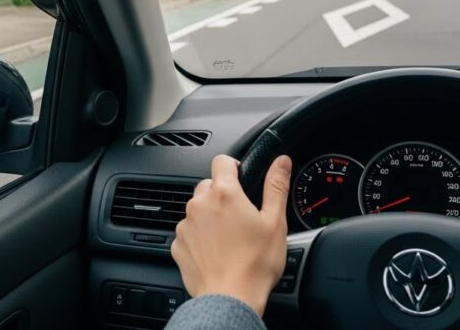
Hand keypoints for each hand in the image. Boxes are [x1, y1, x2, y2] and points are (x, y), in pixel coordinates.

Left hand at [170, 154, 291, 315]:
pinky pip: (188, 231)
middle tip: (240, 216)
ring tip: (229, 237)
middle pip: (208, 186)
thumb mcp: (275, 222)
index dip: (233, 166)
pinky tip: (216, 251)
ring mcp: (185, 224)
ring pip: (197, 209)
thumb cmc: (255, 264)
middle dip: (223, 195)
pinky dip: (199, 236)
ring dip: (210, 216)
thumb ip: (276, 186)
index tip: (241, 177)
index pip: (222, 161)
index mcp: (225, 193)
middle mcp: (200, 204)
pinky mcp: (178, 244)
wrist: (230, 298)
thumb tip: (281, 161)